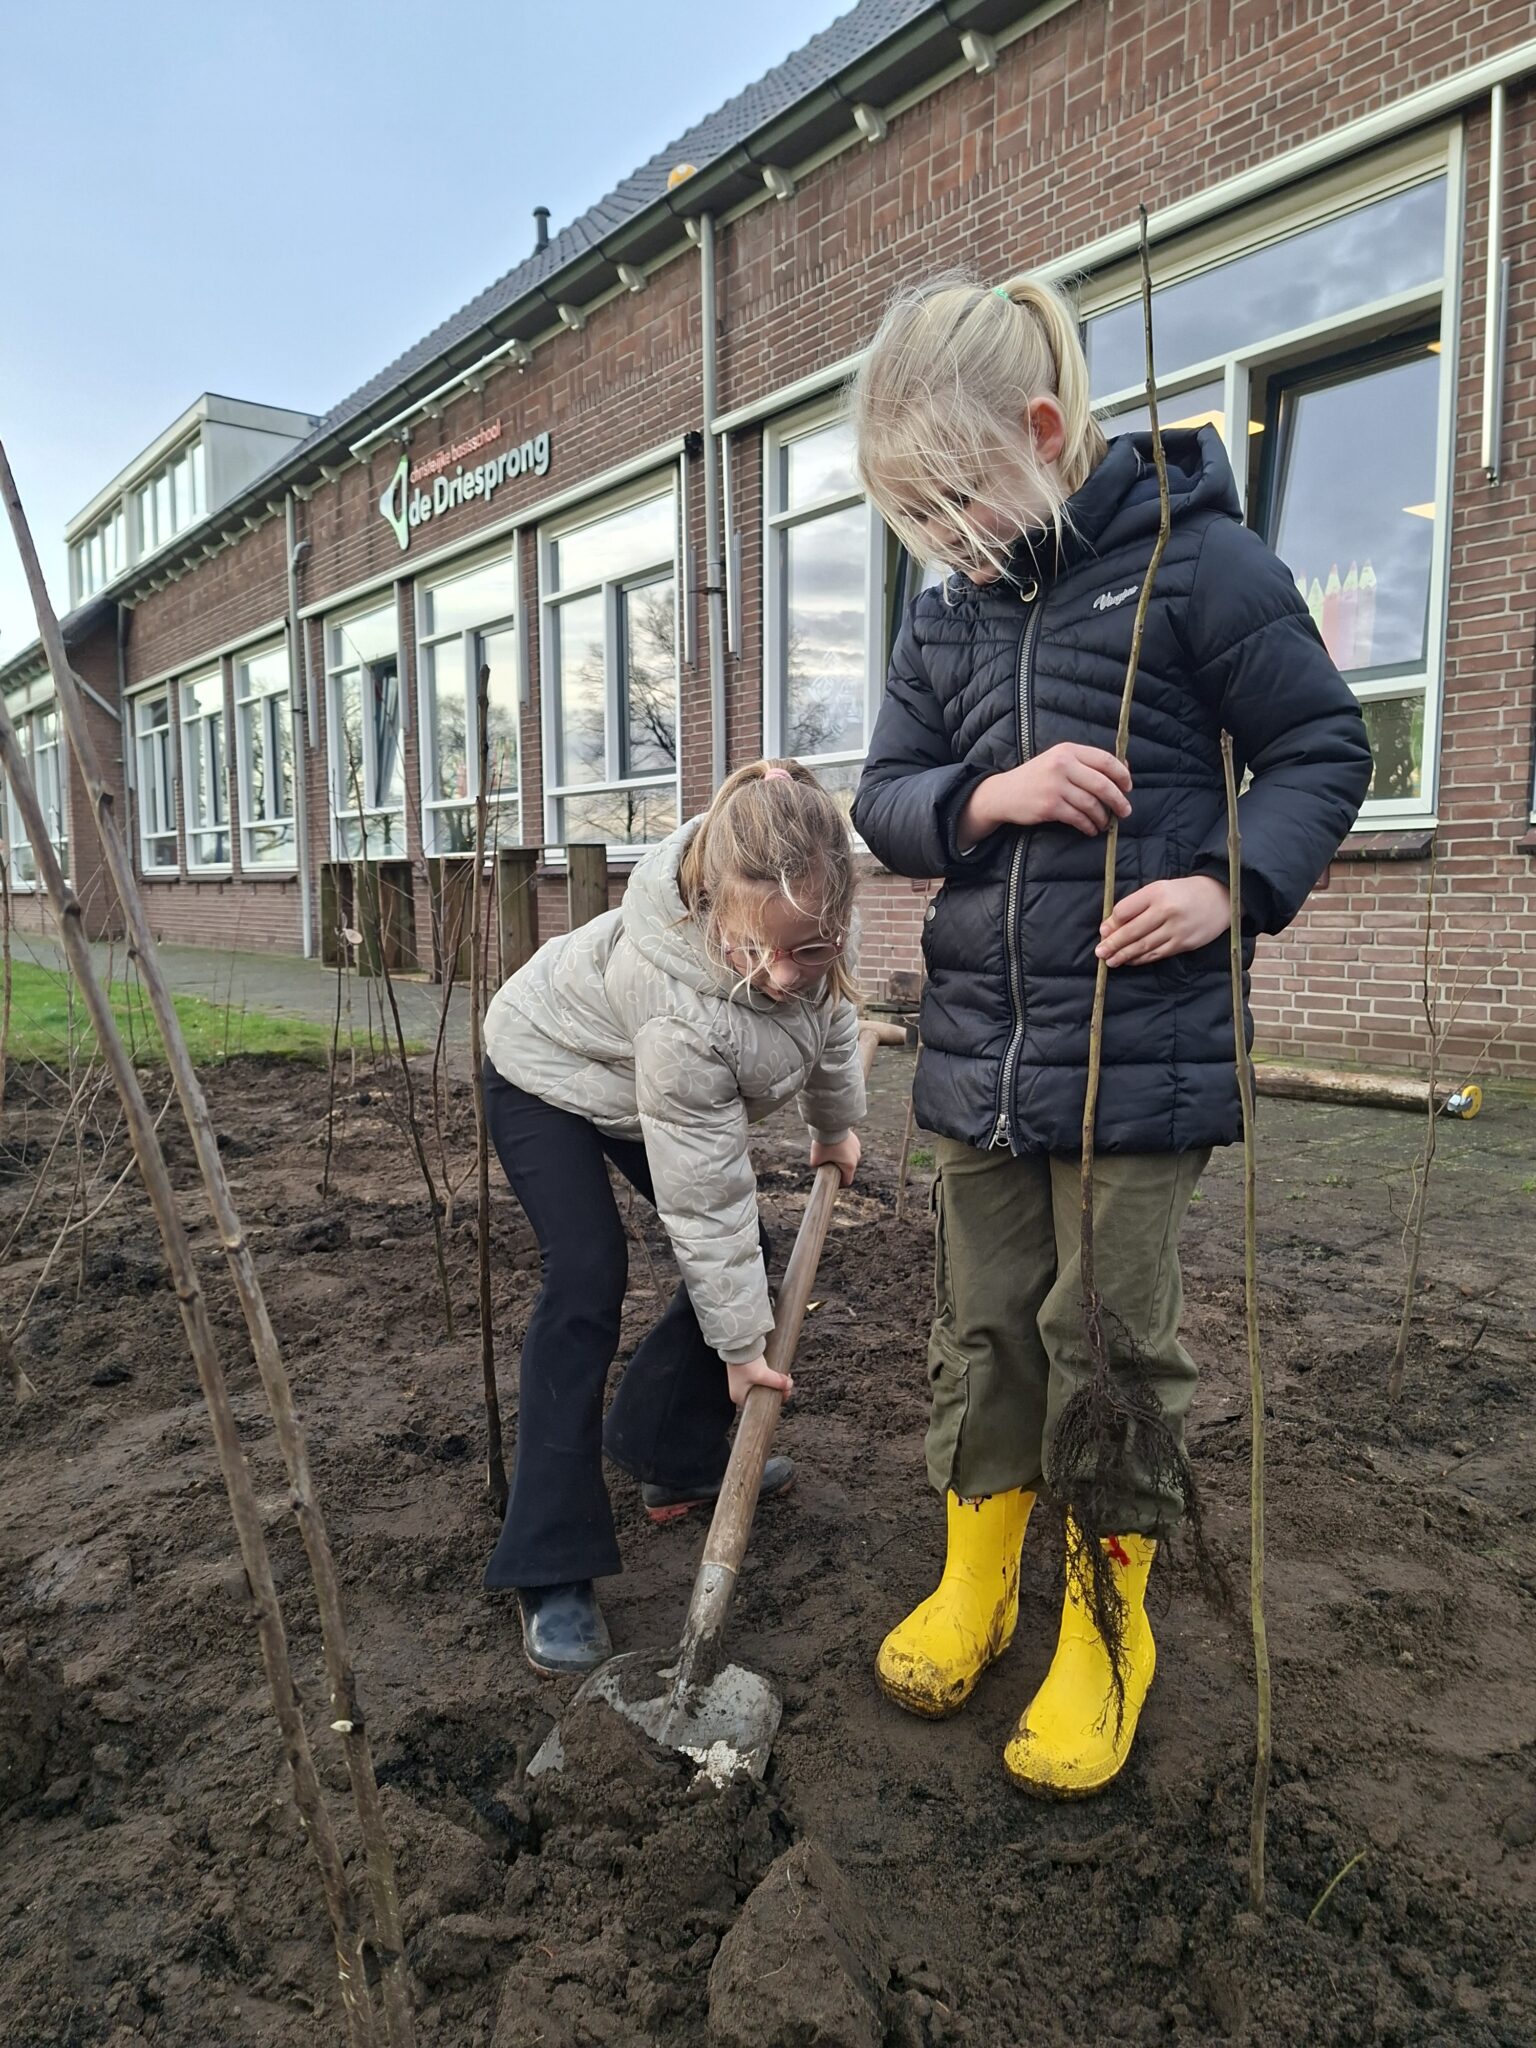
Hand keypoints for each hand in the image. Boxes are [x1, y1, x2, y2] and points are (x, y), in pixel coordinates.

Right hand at [726, 1355, 793, 1406]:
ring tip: (783, 1375)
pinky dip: (769, 1375)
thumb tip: (789, 1385)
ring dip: (774, 1381)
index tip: (786, 1392)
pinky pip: (761, 1377)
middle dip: (777, 1389)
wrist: (737, 1345)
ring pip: (763, 1385)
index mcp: (739, 1397)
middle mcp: (739, 1390)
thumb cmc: (744, 1363)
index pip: (761, 1404)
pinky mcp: (745, 1371)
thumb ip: (777, 1382)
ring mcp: (742, 1381)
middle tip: (787, 1383)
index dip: (776, 1398)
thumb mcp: (763, 1375)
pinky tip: (775, 1370)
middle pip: (764, 1394)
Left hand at [810, 1131, 860, 1186]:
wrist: (830, 1125)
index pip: (847, 1181)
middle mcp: (856, 1158)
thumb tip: (817, 1167)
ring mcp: (857, 1148)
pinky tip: (835, 1144)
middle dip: (839, 1168)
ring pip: (849, 1157)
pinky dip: (843, 1149)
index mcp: (849, 1166)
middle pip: (848, 1169)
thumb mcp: (815, 1159)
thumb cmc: (824, 1144)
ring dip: (842, 1158)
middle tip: (828, 1164)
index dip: (839, 1183)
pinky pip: (849, 1148)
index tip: (832, 1180)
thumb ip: (817, 1166)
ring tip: (831, 1152)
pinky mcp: (855, 1139)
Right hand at [958, 745, 1132, 847]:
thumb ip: (1087, 763)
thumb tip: (1124, 769)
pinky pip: (1078, 818)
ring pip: (1091, 804)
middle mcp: (1062, 765)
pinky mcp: (1049, 806)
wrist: (1003, 793)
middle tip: (1125, 811)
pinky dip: (1088, 826)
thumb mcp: (1059, 761)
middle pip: (1102, 784)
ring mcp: (1055, 786)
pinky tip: (1091, 829)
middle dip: (1118, 800)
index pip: (1105, 760)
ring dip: (1103, 817)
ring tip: (1105, 823)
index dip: (1121, 775)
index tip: (1128, 787)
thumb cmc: (1036, 777)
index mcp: (1067, 750)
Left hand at [1097, 876, 1230, 967]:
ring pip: (1144, 946)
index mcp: (1157, 892)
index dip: (1112, 923)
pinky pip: (1157, 953)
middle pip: (1132, 931)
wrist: (1220, 897)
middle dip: (1113, 944)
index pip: (1125, 910)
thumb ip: (1136, 905)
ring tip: (1110, 961)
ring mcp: (1177, 929)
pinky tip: (1130, 961)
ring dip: (1124, 955)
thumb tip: (1110, 926)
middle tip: (1099, 953)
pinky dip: (1142, 959)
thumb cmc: (1184, 893)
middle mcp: (1166, 910)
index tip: (1103, 932)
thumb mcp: (1160, 889)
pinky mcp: (1184, 943)